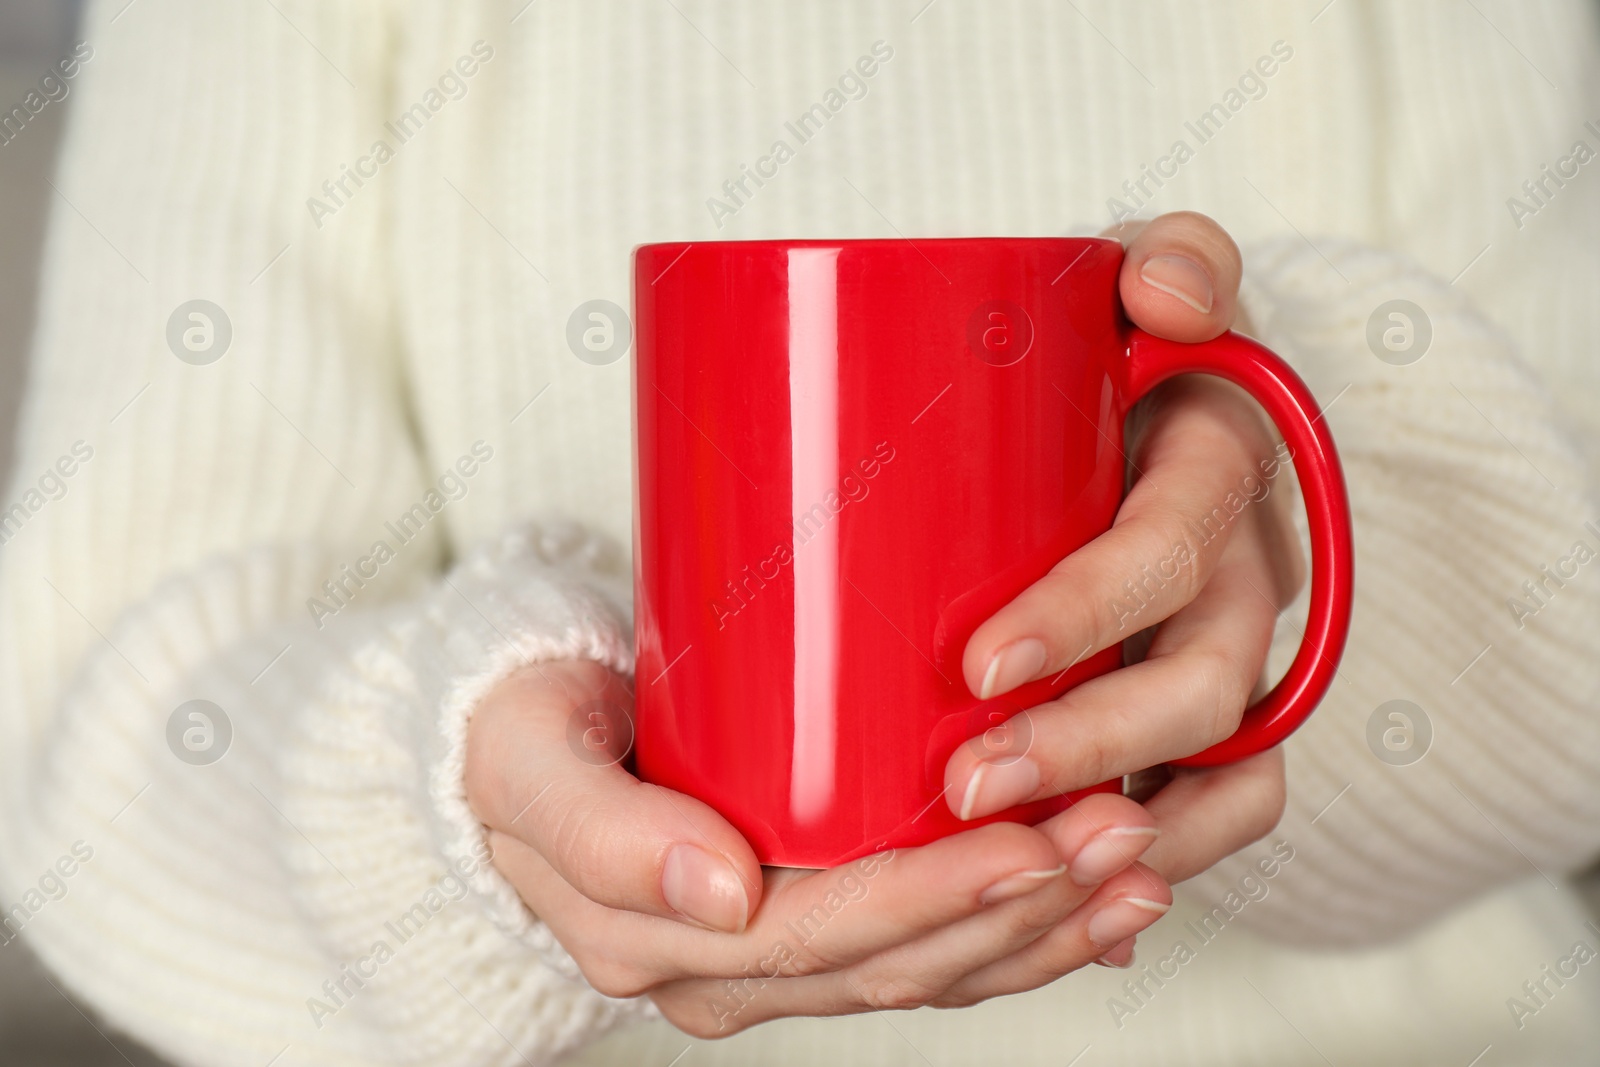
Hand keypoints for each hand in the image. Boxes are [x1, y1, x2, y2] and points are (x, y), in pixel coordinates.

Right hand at [466, 660, 1174, 1036]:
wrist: (515, 741)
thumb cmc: (520, 738)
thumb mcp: (529, 769)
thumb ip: (606, 833)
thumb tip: (724, 896)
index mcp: (669, 946)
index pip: (834, 940)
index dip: (941, 900)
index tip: (1032, 841)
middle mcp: (735, 970)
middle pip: (906, 962)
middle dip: (1025, 907)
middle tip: (1122, 834)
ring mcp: (780, 956)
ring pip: (934, 968)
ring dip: (1046, 925)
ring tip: (1138, 863)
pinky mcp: (814, 922)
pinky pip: (929, 950)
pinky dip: (1020, 929)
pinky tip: (1095, 898)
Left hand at [946, 211, 1298, 887]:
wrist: (1138, 403)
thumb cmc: (1110, 356)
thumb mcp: (1139, 283)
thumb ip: (1173, 259)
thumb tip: (1169, 293)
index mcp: (1215, 470)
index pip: (1169, 548)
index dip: (1087, 613)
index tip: (979, 667)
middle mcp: (1244, 575)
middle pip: (1197, 685)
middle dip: (1085, 746)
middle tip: (966, 788)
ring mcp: (1229, 654)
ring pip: (1223, 767)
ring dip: (1127, 825)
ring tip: (1019, 865)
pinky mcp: (1200, 715)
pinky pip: (1223, 804)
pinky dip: (1165, 858)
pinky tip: (1085, 900)